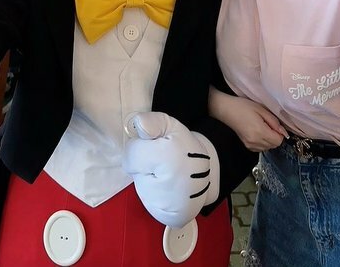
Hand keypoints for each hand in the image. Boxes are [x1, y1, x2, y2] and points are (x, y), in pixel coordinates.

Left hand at [123, 112, 218, 227]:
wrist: (208, 173)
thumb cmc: (185, 147)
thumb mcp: (171, 126)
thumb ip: (152, 121)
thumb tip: (138, 124)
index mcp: (170, 157)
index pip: (131, 154)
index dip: (139, 148)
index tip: (153, 148)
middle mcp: (171, 184)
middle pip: (135, 172)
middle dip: (143, 165)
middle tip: (162, 162)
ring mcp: (174, 205)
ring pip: (142, 189)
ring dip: (149, 181)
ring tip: (167, 176)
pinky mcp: (174, 218)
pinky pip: (151, 205)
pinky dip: (156, 198)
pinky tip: (169, 190)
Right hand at [212, 93, 285, 151]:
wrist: (227, 110)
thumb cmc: (243, 107)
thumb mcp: (261, 109)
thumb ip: (274, 121)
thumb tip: (283, 131)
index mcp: (260, 132)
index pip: (278, 141)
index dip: (280, 133)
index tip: (275, 125)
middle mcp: (255, 141)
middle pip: (274, 145)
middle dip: (275, 136)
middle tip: (268, 124)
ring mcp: (250, 145)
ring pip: (268, 147)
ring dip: (269, 139)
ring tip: (262, 127)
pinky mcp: (247, 145)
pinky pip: (261, 148)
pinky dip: (263, 142)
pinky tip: (258, 132)